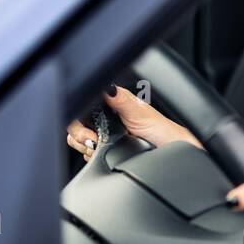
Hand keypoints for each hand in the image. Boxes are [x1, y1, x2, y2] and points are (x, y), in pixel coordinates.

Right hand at [65, 84, 201, 160]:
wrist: (167, 152)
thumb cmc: (160, 130)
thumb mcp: (139, 112)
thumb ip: (121, 99)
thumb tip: (108, 87)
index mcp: (110, 104)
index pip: (83, 106)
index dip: (79, 118)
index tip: (87, 129)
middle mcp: (104, 119)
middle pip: (75, 125)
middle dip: (80, 136)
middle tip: (94, 141)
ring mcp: (102, 135)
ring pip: (78, 141)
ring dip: (85, 147)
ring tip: (101, 147)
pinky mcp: (104, 150)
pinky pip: (87, 154)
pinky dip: (91, 156)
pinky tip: (103, 154)